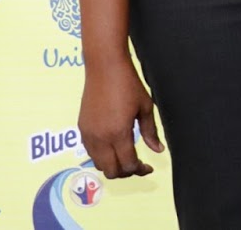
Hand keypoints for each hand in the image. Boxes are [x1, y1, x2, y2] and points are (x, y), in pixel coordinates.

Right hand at [78, 59, 163, 178]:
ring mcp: (88, 134)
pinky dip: (102, 156)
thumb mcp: (145, 107)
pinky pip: (90, 152)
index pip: (128, 165)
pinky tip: (113, 146)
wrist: (104, 67)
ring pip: (99, 164)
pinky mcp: (81, 128)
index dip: (140, 170)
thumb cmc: (128, 84)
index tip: (148, 167)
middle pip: (111, 171)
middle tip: (137, 165)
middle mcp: (100, 138)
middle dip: (126, 172)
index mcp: (118, 133)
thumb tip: (158, 150)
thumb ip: (150, 132)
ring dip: (113, 165)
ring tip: (126, 156)